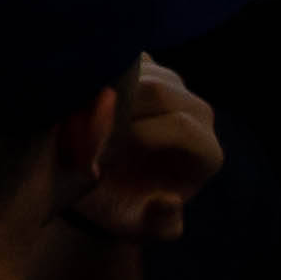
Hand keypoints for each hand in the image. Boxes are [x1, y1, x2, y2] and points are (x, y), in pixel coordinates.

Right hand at [61, 56, 220, 242]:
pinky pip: (117, 52)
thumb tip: (169, 201)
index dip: (138, 135)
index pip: (181, 126)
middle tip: (80, 126)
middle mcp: (197, 113)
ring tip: (74, 112)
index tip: (100, 152)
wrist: (101, 184)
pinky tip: (74, 91)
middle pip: (158, 89)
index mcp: (206, 151)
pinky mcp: (143, 65)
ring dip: (100, 85)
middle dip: (116, 106)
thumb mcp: (138, 227)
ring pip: (136, 66)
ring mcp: (171, 83)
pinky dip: (93, 67)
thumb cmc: (120, 207)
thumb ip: (157, 222)